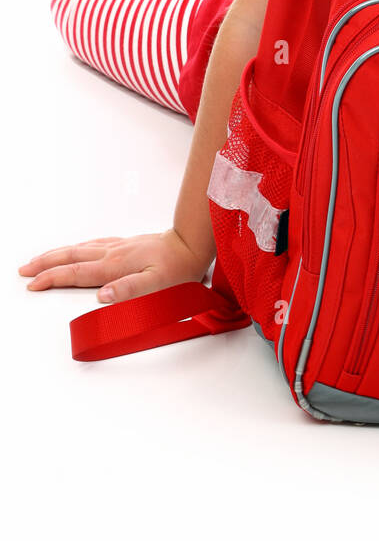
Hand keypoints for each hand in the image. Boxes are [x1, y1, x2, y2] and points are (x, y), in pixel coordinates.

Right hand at [18, 229, 212, 302]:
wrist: (192, 244)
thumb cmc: (178, 268)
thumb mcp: (158, 285)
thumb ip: (129, 290)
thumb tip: (102, 296)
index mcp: (115, 266)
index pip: (76, 273)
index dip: (51, 279)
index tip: (32, 285)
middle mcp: (113, 253)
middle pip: (71, 257)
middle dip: (45, 263)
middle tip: (24, 270)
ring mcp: (119, 246)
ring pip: (80, 248)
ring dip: (57, 254)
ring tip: (40, 259)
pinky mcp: (127, 244)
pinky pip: (93, 244)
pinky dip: (77, 247)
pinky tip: (76, 248)